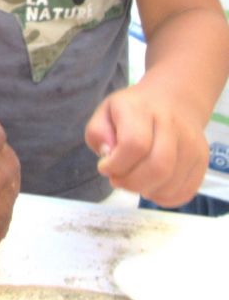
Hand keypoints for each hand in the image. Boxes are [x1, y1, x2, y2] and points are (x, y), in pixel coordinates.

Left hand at [85, 80, 209, 206]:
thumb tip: (108, 155)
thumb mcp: (105, 113)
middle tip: (118, 180)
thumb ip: (98, 134)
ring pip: (171, 182)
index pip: (134, 144)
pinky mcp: (202, 160)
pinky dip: (164, 197)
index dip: (116, 164)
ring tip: (135, 181)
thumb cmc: (132, 111)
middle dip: (131, 183)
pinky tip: (151, 187)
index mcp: (141, 110)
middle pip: (157, 167)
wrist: (172, 101)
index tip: (104, 167)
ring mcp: (191, 143)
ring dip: (146, 190)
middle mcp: (171, 124)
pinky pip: (186, 191)